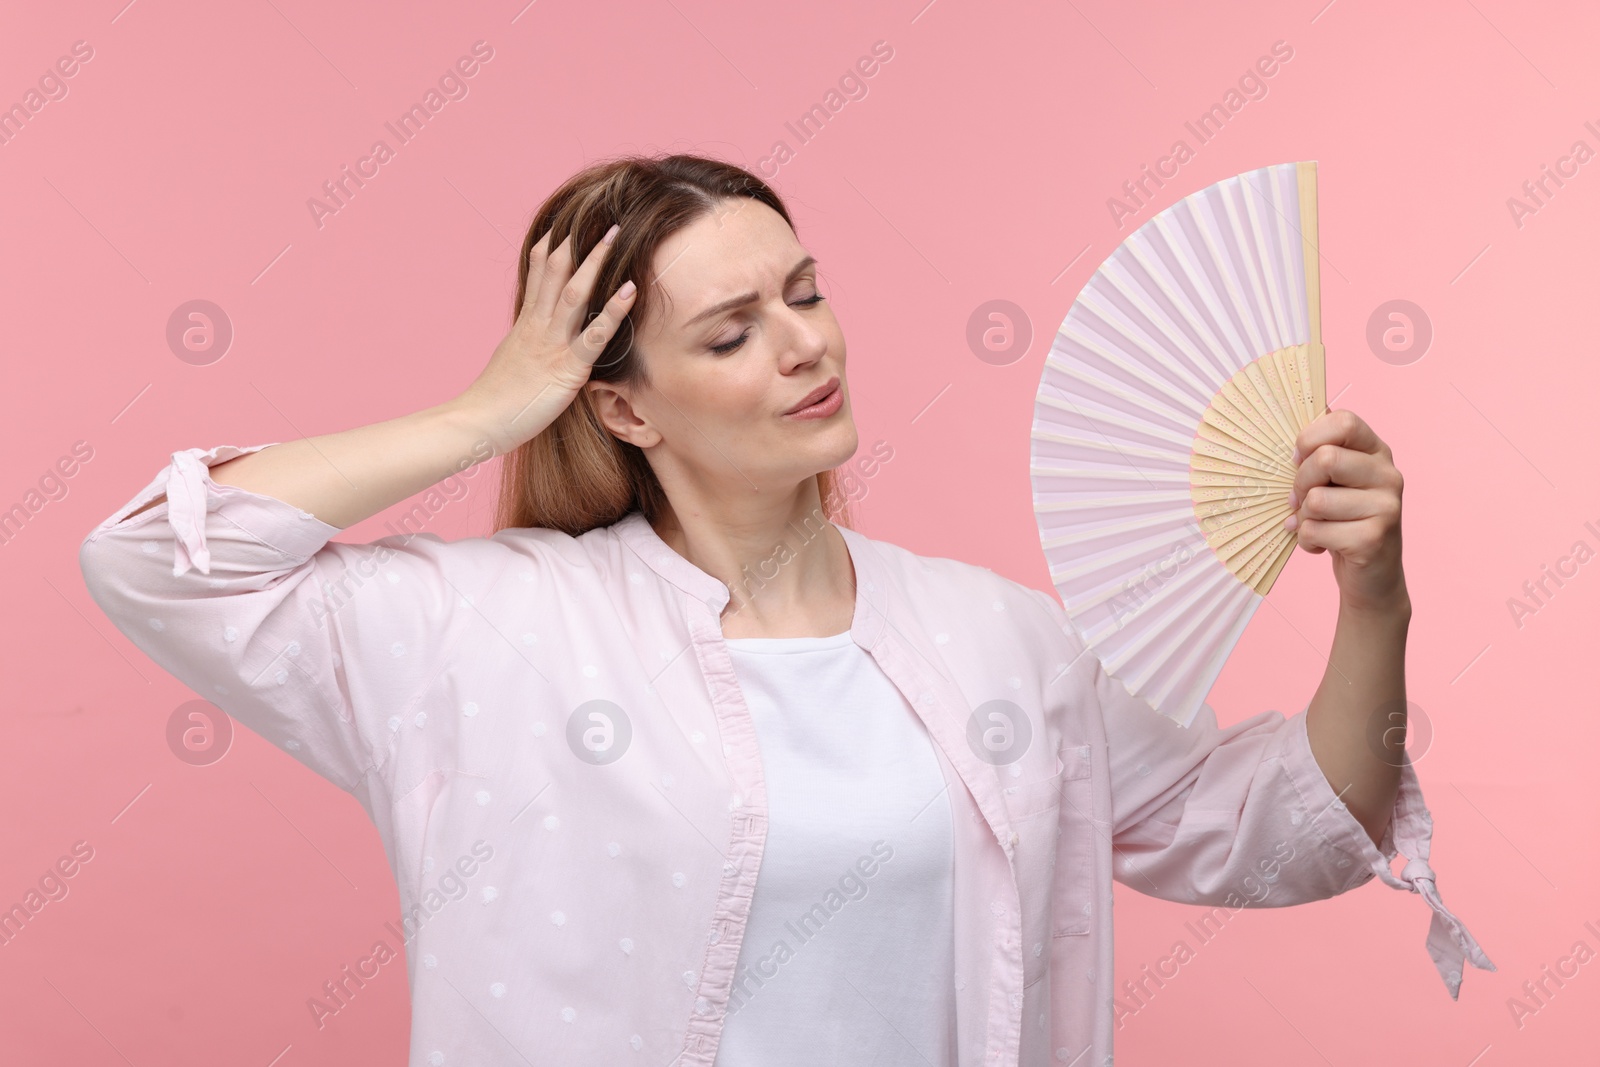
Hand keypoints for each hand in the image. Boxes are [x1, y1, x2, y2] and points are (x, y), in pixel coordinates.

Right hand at [454, 224, 637, 455]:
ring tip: (616, 235)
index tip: (565, 224)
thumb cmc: (493, 401)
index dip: (552, 247)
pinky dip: (614, 310)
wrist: (477, 422)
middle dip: (578, 243)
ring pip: (575, 293)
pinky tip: (630, 290)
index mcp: (526, 324)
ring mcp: (552, 344)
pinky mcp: (567, 367)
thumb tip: (532, 338)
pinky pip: (595, 335)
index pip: (538, 273)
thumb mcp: (511, 361)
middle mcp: (538, 326)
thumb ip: (526, 344)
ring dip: (596, 263)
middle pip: (557, 273)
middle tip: (601, 219)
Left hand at [1285, 408, 1408, 613]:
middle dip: (1300, 484)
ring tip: (1315, 526)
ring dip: (1303, 518)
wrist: (1372, 576)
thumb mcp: (1334, 481)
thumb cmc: (1343, 520)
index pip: (1344, 421)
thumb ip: (1320, 449)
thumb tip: (1294, 413)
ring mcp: (1387, 507)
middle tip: (1301, 502)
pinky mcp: (1373, 539)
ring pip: (1316, 499)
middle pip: (1325, 459)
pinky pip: (1315, 530)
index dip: (1310, 439)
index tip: (1298, 460)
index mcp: (1377, 452)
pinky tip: (1322, 545)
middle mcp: (1389, 475)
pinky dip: (1307, 541)